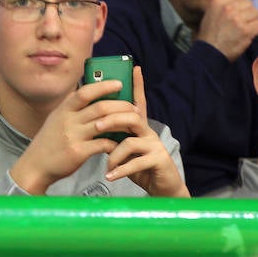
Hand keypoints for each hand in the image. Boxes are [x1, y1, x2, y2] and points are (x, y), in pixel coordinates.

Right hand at [10, 80, 133, 193]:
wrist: (35, 166)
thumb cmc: (50, 142)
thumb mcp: (56, 119)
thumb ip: (73, 108)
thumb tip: (93, 95)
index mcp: (64, 109)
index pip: (85, 92)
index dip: (104, 86)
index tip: (119, 83)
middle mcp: (68, 120)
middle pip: (100, 107)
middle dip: (121, 106)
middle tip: (134, 107)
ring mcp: (73, 136)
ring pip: (105, 124)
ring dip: (122, 123)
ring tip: (133, 123)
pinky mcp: (78, 152)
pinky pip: (103, 144)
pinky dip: (115, 143)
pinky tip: (121, 143)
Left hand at [104, 67, 188, 196]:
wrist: (162, 189)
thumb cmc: (140, 168)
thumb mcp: (126, 151)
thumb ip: (115, 138)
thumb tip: (96, 126)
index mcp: (140, 128)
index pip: (139, 102)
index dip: (138, 85)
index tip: (135, 67)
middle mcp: (149, 132)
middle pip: (132, 117)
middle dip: (112, 120)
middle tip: (96, 126)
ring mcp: (156, 146)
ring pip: (131, 142)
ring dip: (114, 154)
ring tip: (107, 165)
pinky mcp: (159, 161)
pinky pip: (136, 162)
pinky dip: (121, 170)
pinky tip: (110, 176)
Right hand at [194, 0, 257, 60]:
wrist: (209, 53)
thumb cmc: (210, 34)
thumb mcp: (210, 13)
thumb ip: (222, 1)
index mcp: (218, 2)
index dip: (239, 2)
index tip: (236, 11)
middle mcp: (228, 9)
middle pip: (249, 3)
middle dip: (246, 12)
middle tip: (240, 22)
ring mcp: (238, 19)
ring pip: (255, 13)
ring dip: (251, 21)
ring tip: (243, 29)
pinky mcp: (246, 31)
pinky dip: (256, 30)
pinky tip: (247, 34)